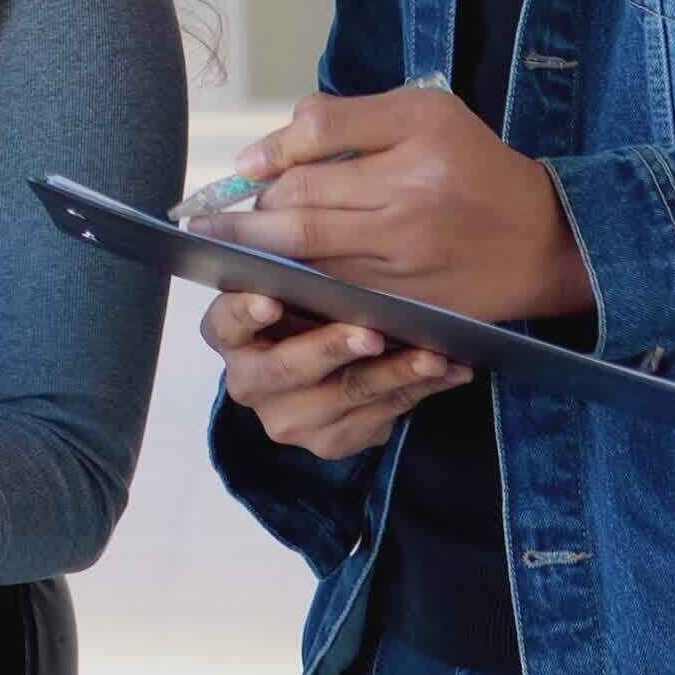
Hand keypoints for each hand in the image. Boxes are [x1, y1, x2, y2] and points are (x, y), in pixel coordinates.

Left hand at [186, 88, 595, 322]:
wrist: (543, 239)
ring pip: (308, 252)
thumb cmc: (473, 165)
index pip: (317, 139)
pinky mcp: (408, 299)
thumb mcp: (422, 113)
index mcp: (417, 137)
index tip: (244, 168)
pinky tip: (268, 278)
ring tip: (226, 245)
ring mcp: (408, 255)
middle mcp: (411, 196)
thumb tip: (267, 150)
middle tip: (210, 220)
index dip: (269, 153)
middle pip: (301, 203)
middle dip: (248, 212)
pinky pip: (333, 291)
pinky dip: (295, 284)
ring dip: (259, 250)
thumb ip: (344, 118)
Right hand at [208, 291, 470, 459]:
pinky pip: (383, 416)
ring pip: (347, 394)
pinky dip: (421, 390)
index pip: (226, 323)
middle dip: (332, 348)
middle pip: (288, 367)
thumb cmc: (307, 314)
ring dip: (396, 373)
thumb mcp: (292, 290)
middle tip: (370, 333)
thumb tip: (316, 232)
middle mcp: (251, 381)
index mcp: (230, 336)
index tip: (270, 300)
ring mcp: (289, 418)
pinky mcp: (330, 442)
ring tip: (433, 355)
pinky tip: (448, 371)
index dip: (245, 313)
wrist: (323, 376)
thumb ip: (295, 272)